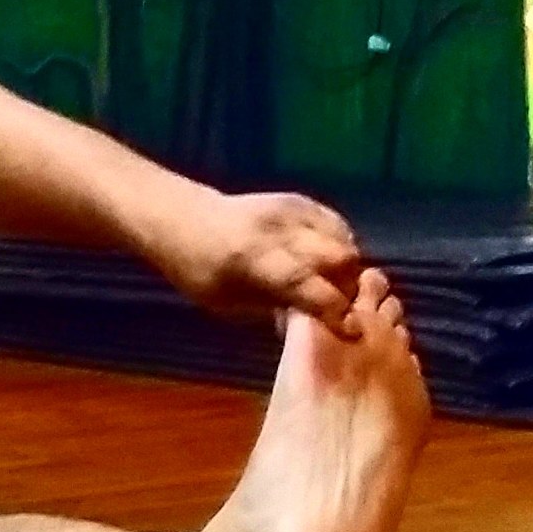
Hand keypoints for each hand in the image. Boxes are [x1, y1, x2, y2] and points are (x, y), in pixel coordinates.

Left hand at [157, 191, 366, 336]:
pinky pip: (336, 224)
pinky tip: (326, 262)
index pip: (311, 285)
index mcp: (255, 260)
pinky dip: (340, 245)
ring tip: (334, 285)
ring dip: (347, 267)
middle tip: (340, 307)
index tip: (349, 331)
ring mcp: (292, 210)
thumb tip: (313, 321)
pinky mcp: (299, 200)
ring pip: (344, 239)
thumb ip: (272, 308)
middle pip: (339, 258)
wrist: (183, 217)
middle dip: (348, 288)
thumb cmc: (197, 270)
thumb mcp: (226, 302)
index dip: (335, 311)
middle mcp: (279, 231)